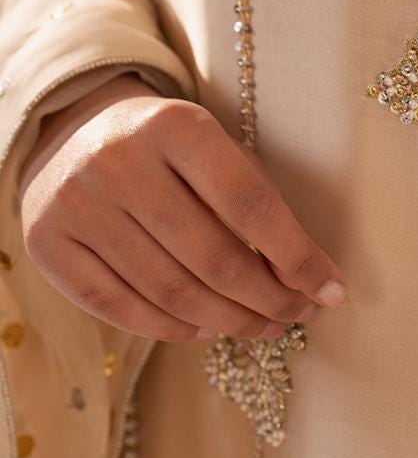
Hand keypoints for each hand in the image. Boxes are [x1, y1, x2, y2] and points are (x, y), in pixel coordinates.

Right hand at [19, 74, 346, 342]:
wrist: (78, 129)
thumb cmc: (175, 150)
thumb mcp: (219, 150)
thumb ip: (260, 206)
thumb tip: (309, 283)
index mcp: (178, 126)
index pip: (251, 205)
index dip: (297, 257)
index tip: (332, 291)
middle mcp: (120, 160)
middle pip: (212, 257)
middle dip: (267, 299)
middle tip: (298, 315)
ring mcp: (76, 203)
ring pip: (169, 290)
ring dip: (228, 321)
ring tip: (264, 326)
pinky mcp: (46, 242)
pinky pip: (119, 306)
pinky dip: (172, 328)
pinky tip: (208, 330)